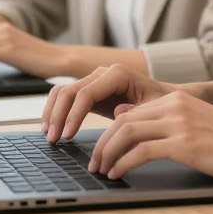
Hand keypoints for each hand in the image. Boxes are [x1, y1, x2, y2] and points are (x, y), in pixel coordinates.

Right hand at [42, 64, 174, 142]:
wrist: (164, 97)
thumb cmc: (162, 103)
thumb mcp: (154, 109)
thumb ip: (137, 110)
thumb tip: (117, 113)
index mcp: (118, 75)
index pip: (86, 93)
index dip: (73, 115)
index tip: (67, 136)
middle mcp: (103, 73)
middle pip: (70, 91)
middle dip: (58, 116)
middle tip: (53, 140)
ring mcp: (94, 80)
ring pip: (63, 92)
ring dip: (52, 113)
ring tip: (49, 136)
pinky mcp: (90, 90)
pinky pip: (66, 97)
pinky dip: (55, 110)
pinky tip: (52, 127)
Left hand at [89, 90, 212, 181]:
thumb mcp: (195, 122)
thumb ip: (166, 120)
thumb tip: (128, 119)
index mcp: (177, 99)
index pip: (130, 112)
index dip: (110, 133)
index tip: (102, 151)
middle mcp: (174, 105)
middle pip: (122, 121)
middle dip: (103, 144)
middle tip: (95, 164)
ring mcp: (179, 123)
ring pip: (126, 133)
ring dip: (108, 154)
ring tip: (102, 171)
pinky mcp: (184, 143)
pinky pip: (141, 151)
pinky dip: (123, 163)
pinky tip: (118, 174)